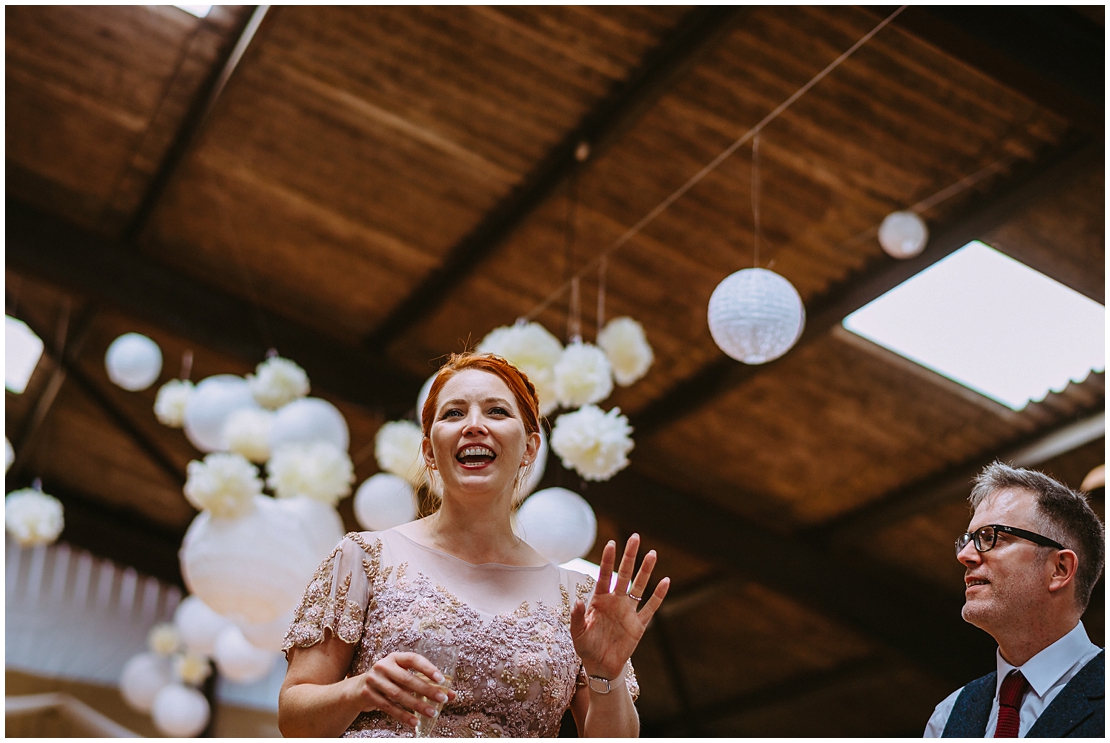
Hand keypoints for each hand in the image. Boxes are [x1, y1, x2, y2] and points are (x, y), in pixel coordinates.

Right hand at [347, 651, 456, 727]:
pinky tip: (415, 722)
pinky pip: (388, 707)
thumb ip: (427, 684)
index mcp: (395, 657)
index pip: (413, 659)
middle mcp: (383, 665)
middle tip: (442, 699)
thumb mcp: (405, 677)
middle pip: (407, 679)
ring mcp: (374, 680)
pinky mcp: (368, 694)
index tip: (441, 679)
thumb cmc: (390, 681)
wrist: (358, 689)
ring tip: (432, 713)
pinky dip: (403, 715)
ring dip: (417, 705)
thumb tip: (453, 695)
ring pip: (398, 695)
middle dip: (426, 690)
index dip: (428, 668)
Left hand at [569, 534, 669, 681]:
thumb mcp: (577, 633)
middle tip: (635, 537)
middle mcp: (615, 601)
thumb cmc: (586, 646)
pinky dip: (658, 595)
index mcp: (599, 600)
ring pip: (639, 586)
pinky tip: (665, 581)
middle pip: (624, 574)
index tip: (611, 543)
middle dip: (630, 556)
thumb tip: (578, 601)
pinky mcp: (639, 624)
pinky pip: (650, 607)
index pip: (604, 575)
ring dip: (645, 571)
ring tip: (652, 553)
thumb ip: (577, 617)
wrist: (601, 665)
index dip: (607, 560)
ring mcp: (628, 611)